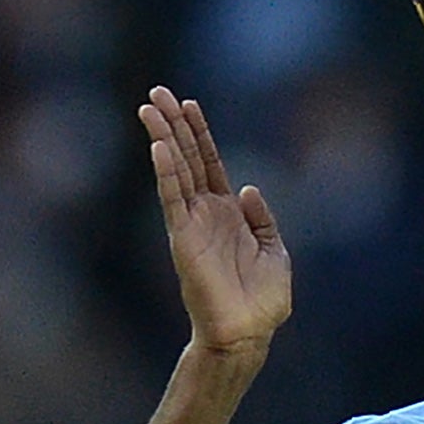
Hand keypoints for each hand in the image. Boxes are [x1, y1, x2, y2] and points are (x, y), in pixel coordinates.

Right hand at [141, 85, 290, 354]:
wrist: (250, 332)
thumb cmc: (263, 300)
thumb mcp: (274, 250)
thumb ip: (262, 218)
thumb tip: (247, 187)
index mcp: (229, 213)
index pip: (210, 163)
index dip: (200, 133)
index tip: (188, 103)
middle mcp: (206, 213)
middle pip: (187, 158)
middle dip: (173, 124)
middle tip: (156, 91)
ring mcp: (192, 224)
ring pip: (175, 171)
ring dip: (163, 138)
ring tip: (149, 107)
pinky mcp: (183, 238)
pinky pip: (172, 199)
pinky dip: (166, 173)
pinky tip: (158, 146)